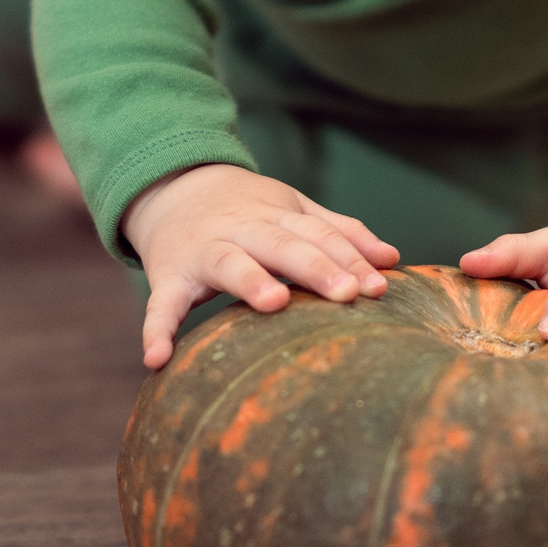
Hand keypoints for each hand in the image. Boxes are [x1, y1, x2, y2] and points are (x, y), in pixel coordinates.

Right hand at [122, 163, 397, 370]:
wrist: (170, 187)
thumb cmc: (245, 209)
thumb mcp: (292, 210)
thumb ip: (339, 232)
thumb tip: (392, 259)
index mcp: (277, 216)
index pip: (319, 236)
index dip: (349, 259)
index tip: (379, 287)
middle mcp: (243, 230)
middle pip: (284, 245)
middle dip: (316, 267)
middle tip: (348, 294)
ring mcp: (204, 251)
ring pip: (229, 263)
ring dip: (250, 280)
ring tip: (275, 302)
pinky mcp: (168, 276)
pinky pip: (161, 304)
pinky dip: (155, 330)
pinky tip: (156, 359)